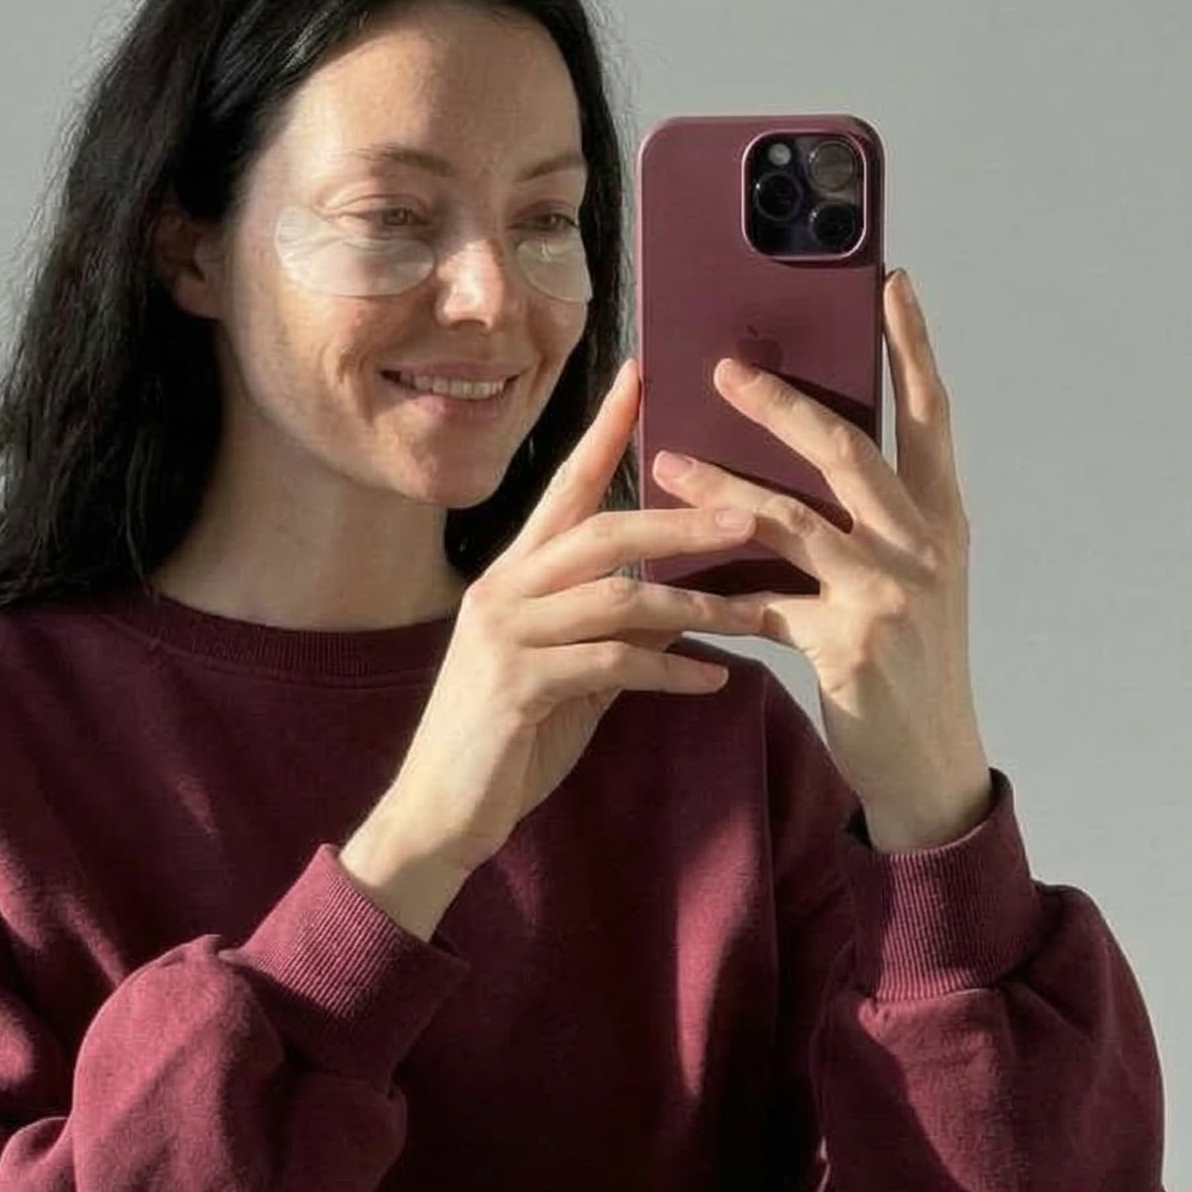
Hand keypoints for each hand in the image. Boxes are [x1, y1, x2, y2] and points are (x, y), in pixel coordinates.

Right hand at [383, 358, 768, 876]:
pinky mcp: (515, 686)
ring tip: (754, 615)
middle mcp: (502, 590)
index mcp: (513, 576)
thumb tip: (674, 613)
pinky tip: (715, 681)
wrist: (436, 814)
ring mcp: (505, 636)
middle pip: (603, 530)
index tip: (643, 377)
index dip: (604, 432)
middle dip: (683, 522)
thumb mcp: (567, 678)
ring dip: (694, 607)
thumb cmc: (504, 745)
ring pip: (616, 597)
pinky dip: (671, 672)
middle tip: (752, 515)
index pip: (565, 487)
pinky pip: (611, 664)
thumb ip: (610, 636)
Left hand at [652, 268, 992, 846]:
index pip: (930, 414)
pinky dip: (711, 589)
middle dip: (782, 403)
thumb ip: (878, 518)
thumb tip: (814, 447)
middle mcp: (923, 545)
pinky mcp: (844, 645)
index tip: (891, 283)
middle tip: (724, 366)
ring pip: (790, 520)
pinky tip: (665, 580)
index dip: (912, 346)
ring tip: (664, 460)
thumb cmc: (912, 662)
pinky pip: (761, 603)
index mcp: (943, 518)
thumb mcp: (914, 578)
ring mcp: (887, 594)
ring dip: (718, 487)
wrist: (931, 761)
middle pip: (847, 449)